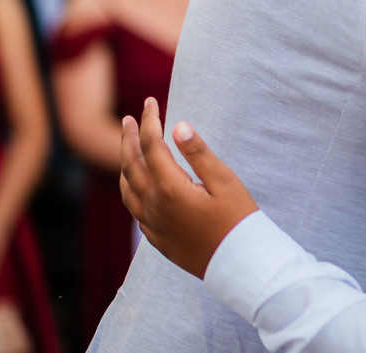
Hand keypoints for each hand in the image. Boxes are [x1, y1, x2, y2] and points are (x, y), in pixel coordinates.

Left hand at [120, 97, 258, 278]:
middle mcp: (155, 206)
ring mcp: (153, 224)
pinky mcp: (157, 238)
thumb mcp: (225, 181)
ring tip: (128, 147)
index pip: (151, 146)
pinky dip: (131, 188)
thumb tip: (178, 125)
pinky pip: (134, 208)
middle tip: (129, 118)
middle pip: (131, 165)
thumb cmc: (238, 219)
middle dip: (129, 138)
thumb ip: (199, 153)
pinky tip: (138, 183)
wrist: (239, 264)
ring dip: (125, 164)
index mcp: (171, 188)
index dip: (148, 121)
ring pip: (127, 189)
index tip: (150, 102)